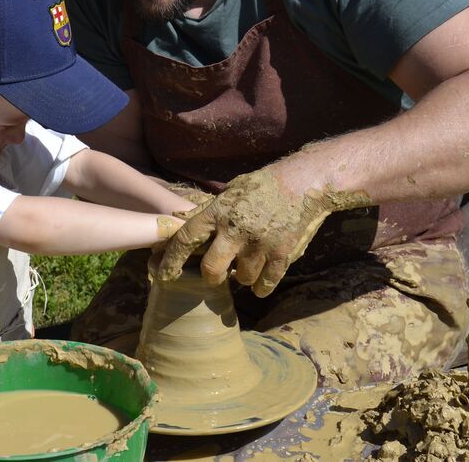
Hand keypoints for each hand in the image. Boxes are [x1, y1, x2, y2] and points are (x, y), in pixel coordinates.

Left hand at [155, 166, 369, 297]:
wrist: (304, 182)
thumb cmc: (264, 186)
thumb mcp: (232, 192)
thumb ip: (212, 213)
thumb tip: (186, 230)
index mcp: (219, 211)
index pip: (186, 238)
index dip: (172, 260)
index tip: (163, 275)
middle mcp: (236, 229)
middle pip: (211, 269)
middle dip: (212, 277)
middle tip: (217, 275)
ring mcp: (259, 243)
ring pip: (241, 278)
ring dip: (243, 276)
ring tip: (250, 263)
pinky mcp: (282, 254)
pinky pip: (265, 284)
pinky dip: (262, 287)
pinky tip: (262, 282)